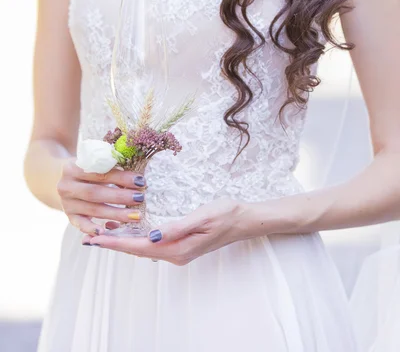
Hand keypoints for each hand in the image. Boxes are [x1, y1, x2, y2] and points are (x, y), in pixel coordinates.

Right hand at [57, 158, 146, 235]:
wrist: (65, 178)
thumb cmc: (88, 168)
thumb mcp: (94, 162)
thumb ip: (109, 165)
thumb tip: (137, 175)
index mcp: (72, 167)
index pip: (100, 173)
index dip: (121, 177)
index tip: (140, 181)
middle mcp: (66, 186)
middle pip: (96, 193)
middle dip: (120, 196)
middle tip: (140, 198)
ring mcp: (66, 203)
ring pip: (93, 210)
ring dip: (116, 214)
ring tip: (135, 215)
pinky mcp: (69, 216)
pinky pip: (81, 225)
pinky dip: (93, 229)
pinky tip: (106, 232)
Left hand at [86, 197, 249, 263]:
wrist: (244, 220)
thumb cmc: (225, 214)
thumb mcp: (202, 216)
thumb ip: (177, 227)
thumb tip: (153, 237)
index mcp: (178, 248)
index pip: (140, 247)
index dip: (116, 242)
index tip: (95, 238)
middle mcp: (175, 253)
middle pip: (137, 250)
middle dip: (113, 243)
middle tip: (89, 237)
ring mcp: (178, 251)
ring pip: (143, 249)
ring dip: (123, 242)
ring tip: (101, 234)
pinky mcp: (180, 245)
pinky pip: (151, 245)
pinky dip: (135, 239)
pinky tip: (128, 231)